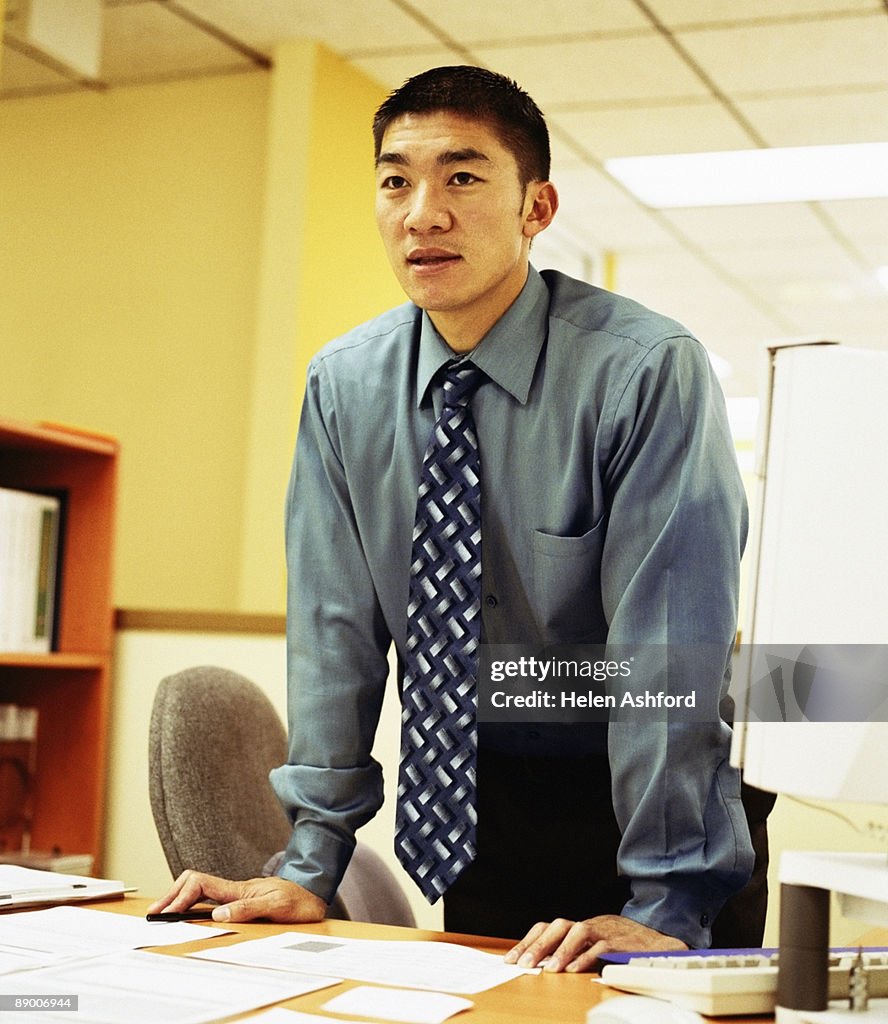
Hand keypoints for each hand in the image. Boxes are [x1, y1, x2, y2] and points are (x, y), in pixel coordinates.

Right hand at [145, 871, 326, 923]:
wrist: (314, 895)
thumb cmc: (298, 899)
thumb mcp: (276, 905)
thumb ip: (249, 908)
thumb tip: (218, 915)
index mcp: (238, 889)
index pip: (200, 884)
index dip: (181, 896)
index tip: (168, 913)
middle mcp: (233, 890)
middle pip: (193, 884)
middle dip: (172, 895)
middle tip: (154, 913)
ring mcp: (235, 896)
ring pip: (199, 891)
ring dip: (179, 899)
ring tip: (163, 914)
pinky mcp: (240, 903)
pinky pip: (209, 901)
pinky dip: (192, 905)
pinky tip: (187, 915)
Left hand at [504, 914, 686, 972]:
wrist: (659, 946)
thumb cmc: (623, 948)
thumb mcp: (594, 949)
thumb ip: (572, 954)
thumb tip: (542, 966)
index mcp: (580, 927)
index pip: (549, 927)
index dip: (529, 941)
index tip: (511, 959)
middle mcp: (590, 925)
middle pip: (559, 925)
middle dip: (538, 944)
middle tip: (523, 964)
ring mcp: (606, 931)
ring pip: (579, 931)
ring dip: (561, 950)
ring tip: (548, 969)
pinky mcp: (621, 942)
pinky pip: (601, 946)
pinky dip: (587, 958)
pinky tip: (574, 971)